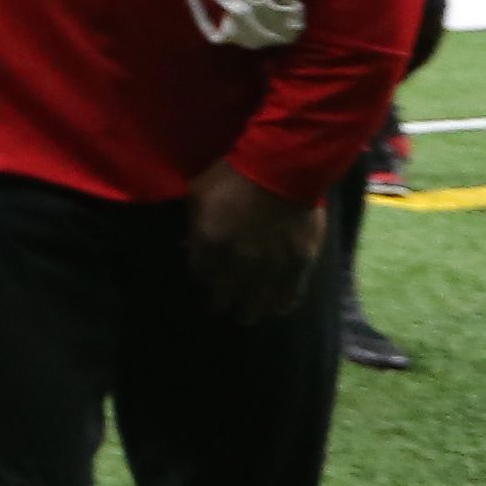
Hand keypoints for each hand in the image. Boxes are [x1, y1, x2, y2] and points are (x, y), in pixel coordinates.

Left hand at [184, 158, 327, 321]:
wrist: (281, 168)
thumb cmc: (234, 174)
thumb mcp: (198, 191)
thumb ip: (192, 221)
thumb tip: (187, 244)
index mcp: (209, 242)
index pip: (199, 270)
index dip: (200, 275)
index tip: (202, 279)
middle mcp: (237, 261)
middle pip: (225, 292)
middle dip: (219, 302)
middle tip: (219, 308)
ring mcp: (270, 265)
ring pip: (258, 300)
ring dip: (250, 311)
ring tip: (246, 317)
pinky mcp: (298, 263)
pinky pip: (290, 292)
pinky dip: (283, 303)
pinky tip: (278, 309)